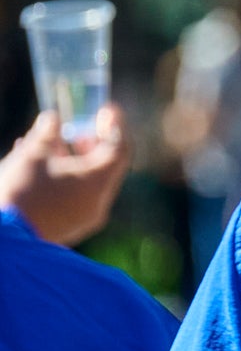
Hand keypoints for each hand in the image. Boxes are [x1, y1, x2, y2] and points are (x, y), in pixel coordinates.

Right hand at [0, 106, 128, 244]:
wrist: (8, 242)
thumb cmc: (21, 192)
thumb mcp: (32, 154)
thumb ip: (47, 132)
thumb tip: (52, 118)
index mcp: (97, 182)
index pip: (120, 148)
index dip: (116, 125)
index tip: (106, 109)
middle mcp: (99, 202)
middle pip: (106, 166)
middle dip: (94, 142)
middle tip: (81, 126)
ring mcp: (86, 218)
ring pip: (89, 181)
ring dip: (76, 159)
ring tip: (54, 142)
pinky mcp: (71, 227)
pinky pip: (76, 196)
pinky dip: (66, 177)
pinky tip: (42, 164)